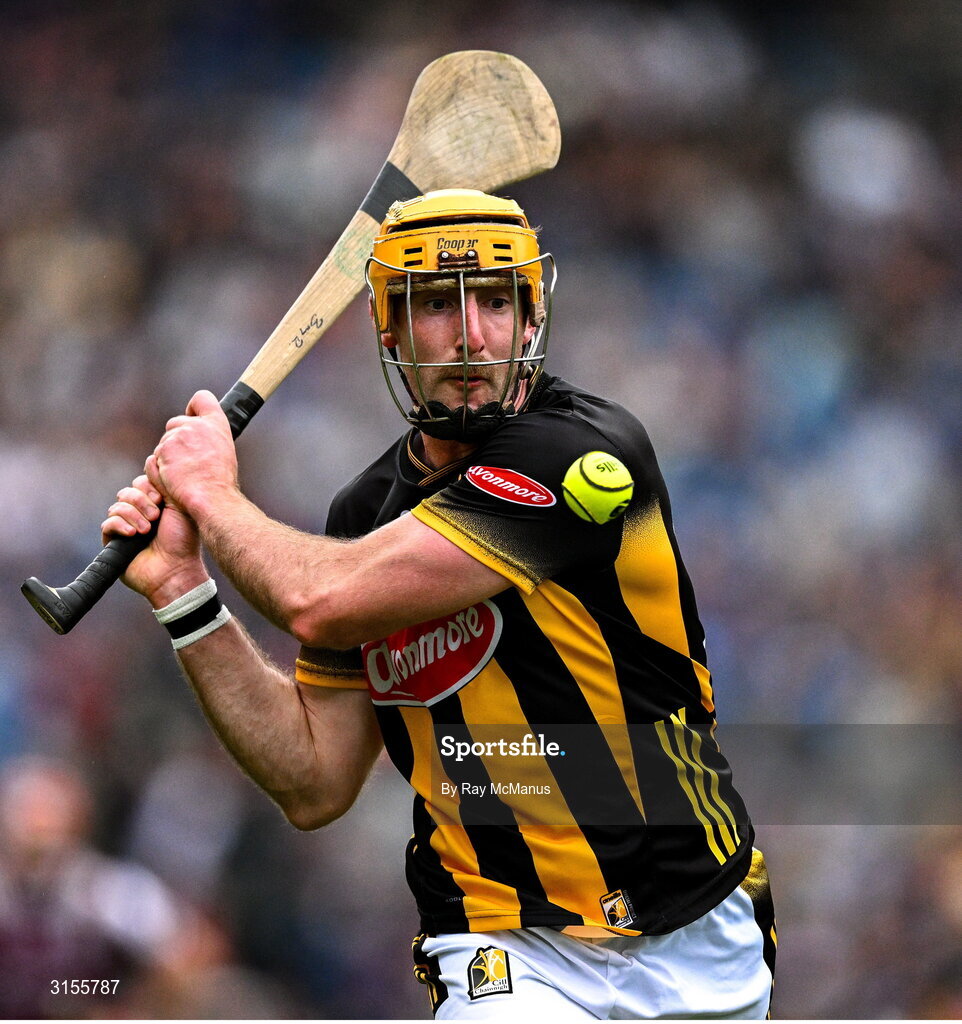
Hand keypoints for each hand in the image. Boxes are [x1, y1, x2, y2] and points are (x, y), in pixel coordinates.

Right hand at [101, 474, 207, 606]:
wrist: (177, 569)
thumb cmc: (184, 540)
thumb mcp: (179, 505)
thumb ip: (165, 483)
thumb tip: (153, 459)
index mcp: (155, 503)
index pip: (141, 483)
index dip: (147, 487)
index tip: (160, 499)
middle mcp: (139, 513)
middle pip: (127, 492)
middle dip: (141, 501)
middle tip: (156, 516)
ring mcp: (125, 527)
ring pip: (117, 506)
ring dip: (134, 515)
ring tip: (147, 529)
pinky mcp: (113, 542)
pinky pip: (107, 523)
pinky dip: (120, 525)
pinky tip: (134, 534)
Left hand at [146, 390, 238, 519]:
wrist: (211, 496)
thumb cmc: (220, 480)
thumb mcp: (224, 450)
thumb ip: (210, 437)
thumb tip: (199, 438)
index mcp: (216, 423)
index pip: (202, 398)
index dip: (194, 407)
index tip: (192, 416)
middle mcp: (196, 424)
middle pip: (176, 422)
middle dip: (176, 439)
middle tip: (187, 460)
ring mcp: (178, 436)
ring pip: (164, 442)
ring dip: (169, 457)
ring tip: (184, 474)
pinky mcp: (163, 449)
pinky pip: (155, 458)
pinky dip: (161, 469)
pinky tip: (174, 479)